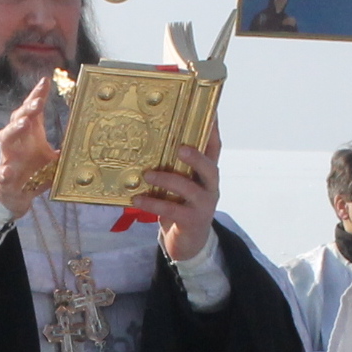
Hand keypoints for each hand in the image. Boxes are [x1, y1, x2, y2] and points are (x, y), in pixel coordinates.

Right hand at [0, 76, 58, 217]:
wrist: (16, 195)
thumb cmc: (35, 171)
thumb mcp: (53, 158)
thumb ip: (66, 147)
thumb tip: (88, 136)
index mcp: (30, 135)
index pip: (32, 110)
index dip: (37, 95)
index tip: (46, 81)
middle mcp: (17, 143)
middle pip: (18, 120)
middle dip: (27, 110)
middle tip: (37, 103)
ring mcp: (8, 159)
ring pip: (6, 140)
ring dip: (14, 130)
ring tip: (24, 123)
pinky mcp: (4, 178)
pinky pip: (1, 173)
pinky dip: (2, 172)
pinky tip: (6, 171)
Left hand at [134, 118, 222, 262]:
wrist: (189, 243)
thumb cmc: (181, 205)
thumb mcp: (181, 183)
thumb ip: (174, 165)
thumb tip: (151, 140)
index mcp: (207, 173)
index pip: (214, 147)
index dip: (212, 128)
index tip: (209, 109)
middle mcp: (210, 186)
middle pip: (209, 167)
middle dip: (195, 156)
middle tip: (180, 147)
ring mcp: (203, 205)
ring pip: (189, 189)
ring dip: (168, 180)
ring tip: (148, 174)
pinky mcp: (192, 221)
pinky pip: (172, 210)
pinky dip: (153, 203)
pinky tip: (137, 199)